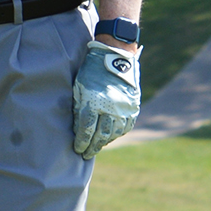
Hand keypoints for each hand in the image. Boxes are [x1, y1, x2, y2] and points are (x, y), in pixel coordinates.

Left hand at [71, 39, 142, 158]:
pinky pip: (126, 126)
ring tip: (98, 146)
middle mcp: (110, 108)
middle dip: (92, 147)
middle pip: (101, 135)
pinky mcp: (133, 107)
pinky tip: (111, 136)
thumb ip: (79, 108)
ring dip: (105, 142)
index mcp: (93, 103)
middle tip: (86, 154)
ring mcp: (124, 108)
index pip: (86, 130)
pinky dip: (118, 133)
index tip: (77, 149)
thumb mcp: (79, 88)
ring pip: (114, 133)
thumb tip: (77, 129)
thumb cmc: (91, 71)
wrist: (115, 56)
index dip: (81, 142)